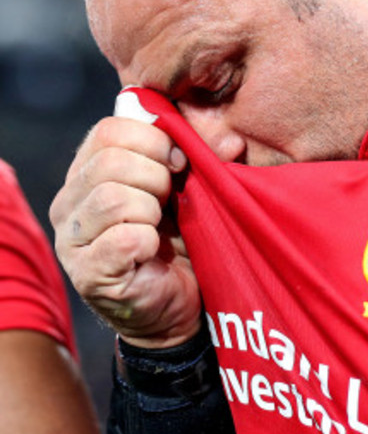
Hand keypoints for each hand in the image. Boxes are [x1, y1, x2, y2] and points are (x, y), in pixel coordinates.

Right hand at [50, 117, 200, 348]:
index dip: (153, 139)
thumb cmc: (181, 237)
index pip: (109, 130)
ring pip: (112, 197)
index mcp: (88, 170)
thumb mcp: (188, 186)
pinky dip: (149, 241)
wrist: (183, 303)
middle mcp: (68, 201)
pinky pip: (123, 238)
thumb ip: (202, 155)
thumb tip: (232, 141)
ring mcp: (71, 240)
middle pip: (110, 161)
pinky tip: (153, 252)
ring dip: (151, 210)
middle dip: (156, 177)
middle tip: (169, 202)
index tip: (179, 163)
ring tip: (159, 228)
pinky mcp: (87, 273)